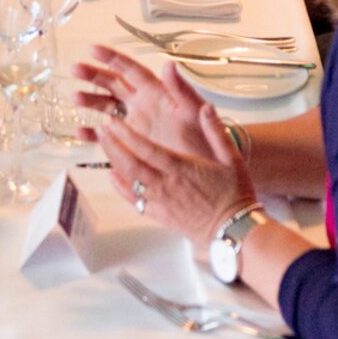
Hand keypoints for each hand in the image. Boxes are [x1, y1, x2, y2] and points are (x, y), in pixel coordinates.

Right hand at [74, 49, 217, 159]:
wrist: (207, 165)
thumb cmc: (204, 135)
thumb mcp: (194, 111)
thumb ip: (181, 89)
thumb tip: (170, 64)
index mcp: (156, 92)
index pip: (131, 70)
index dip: (112, 58)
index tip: (92, 48)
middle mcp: (143, 103)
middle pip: (113, 83)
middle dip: (93, 75)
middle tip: (74, 69)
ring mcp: (135, 121)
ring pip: (107, 105)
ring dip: (91, 100)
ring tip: (74, 97)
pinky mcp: (132, 140)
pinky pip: (108, 135)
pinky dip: (93, 133)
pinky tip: (80, 133)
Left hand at [97, 96, 254, 253]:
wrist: (235, 231)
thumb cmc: (236, 193)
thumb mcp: (231, 158)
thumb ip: (215, 131)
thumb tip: (206, 107)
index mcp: (182, 168)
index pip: (146, 149)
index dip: (126, 135)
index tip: (113, 121)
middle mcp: (167, 185)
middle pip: (131, 164)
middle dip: (112, 145)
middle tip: (101, 128)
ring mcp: (162, 202)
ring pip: (129, 182)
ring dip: (113, 162)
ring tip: (104, 146)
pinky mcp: (161, 216)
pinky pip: (135, 202)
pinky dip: (121, 188)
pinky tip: (112, 177)